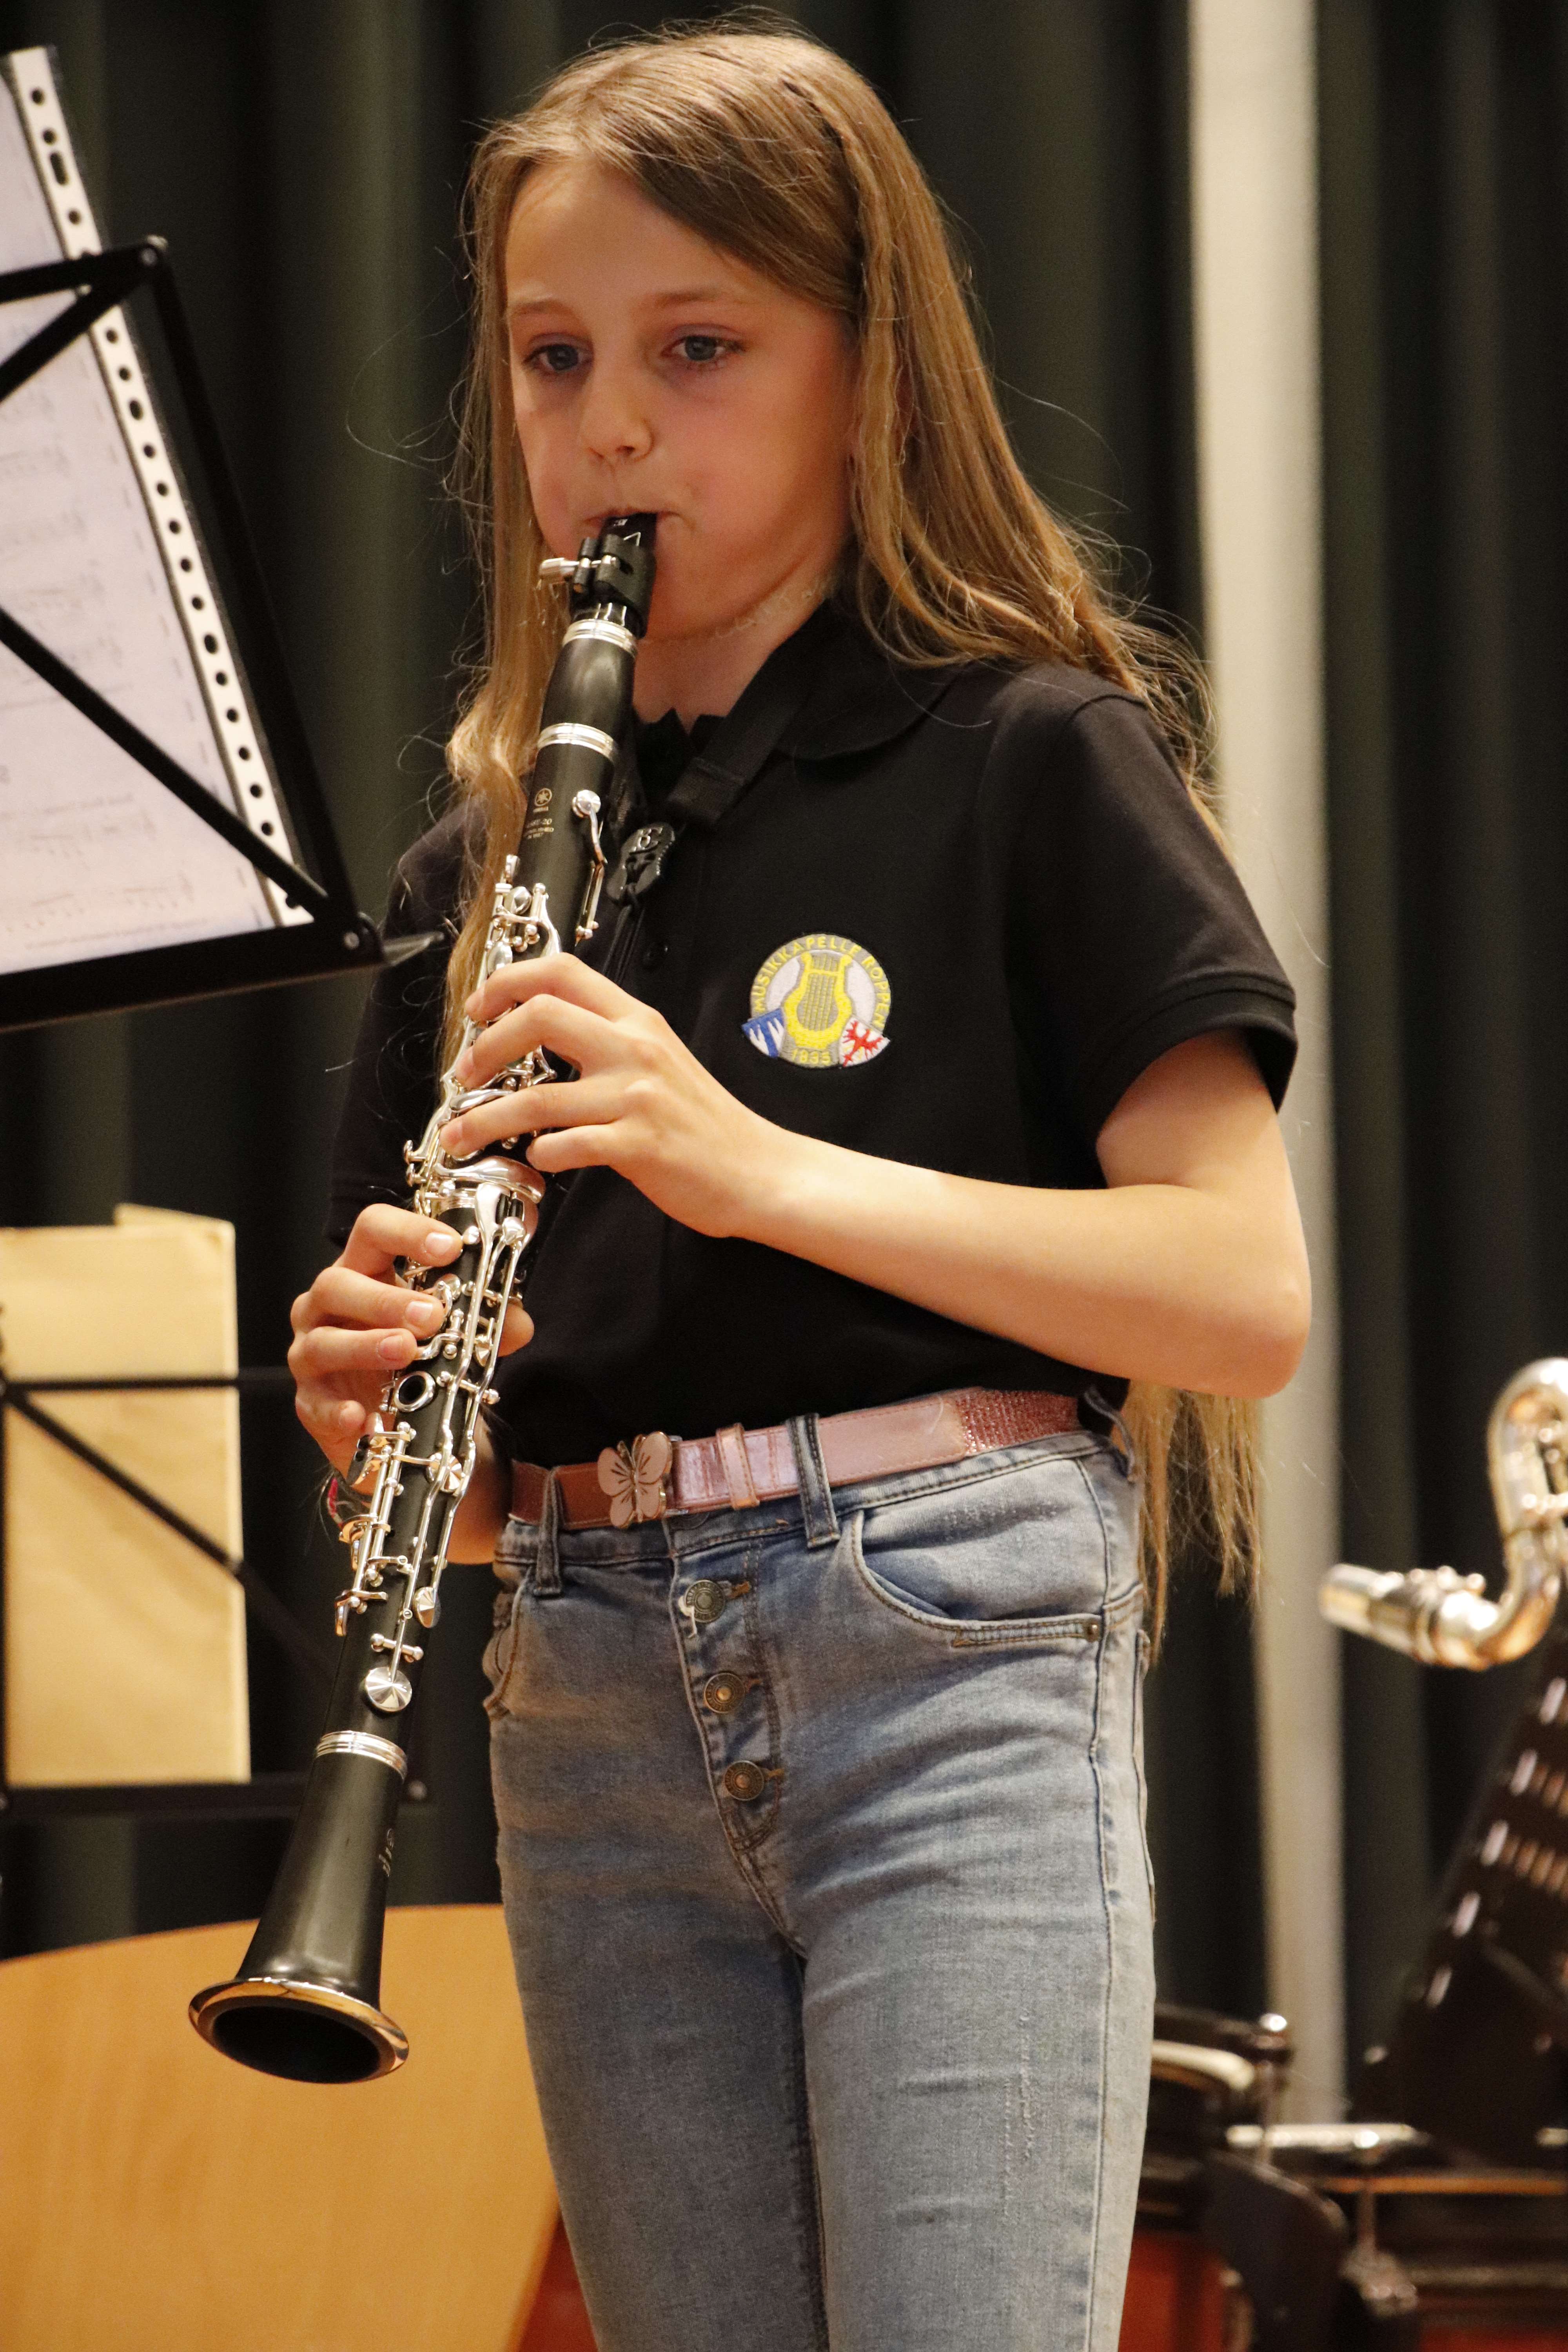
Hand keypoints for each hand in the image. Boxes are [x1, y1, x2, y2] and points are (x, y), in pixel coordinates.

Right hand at [288, 1204, 533, 1472]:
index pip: (374, 1229)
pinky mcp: (310, 1401)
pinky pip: (314, 1404)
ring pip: (323, 1341)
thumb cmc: (416, 1356)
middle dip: (387, 1299)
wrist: (393, 1419)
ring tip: (405, 1351)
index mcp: (364, 1271)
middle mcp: (328, 1305)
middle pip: (338, 1282)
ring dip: (366, 1345)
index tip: (451, 1247)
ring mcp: (311, 1352)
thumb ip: (485, 1321)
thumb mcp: (453, 1330)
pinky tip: (362, 1417)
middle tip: (432, 1315)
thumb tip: (518, 1325)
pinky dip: (338, 1411)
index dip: (408, 1232)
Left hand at [438, 955, 783, 1236]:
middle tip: (464, 1076)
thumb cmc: (706, 1124)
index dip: (506, 982)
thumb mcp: (661, 1061)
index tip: (477, 1011)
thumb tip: (542, 1036)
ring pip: (536, 1097)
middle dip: (484, 1047)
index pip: (561, 972)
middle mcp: (635, 1049)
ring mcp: (637, 1097)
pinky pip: (566, 1146)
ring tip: (458, 1138)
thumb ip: (610, 1042)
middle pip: (538, 1017)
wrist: (760, 1171)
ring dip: (484, 1121)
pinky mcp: (639, 1146)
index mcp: (637, 1022)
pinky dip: (539, 1155)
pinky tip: (538, 1160)